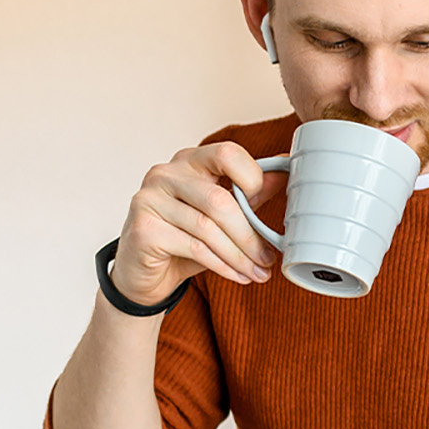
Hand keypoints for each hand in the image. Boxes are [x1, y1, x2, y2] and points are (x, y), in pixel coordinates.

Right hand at [109, 142, 284, 305]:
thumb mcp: (222, 216)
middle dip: (250, 235)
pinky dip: (222, 265)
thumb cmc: (185, 240)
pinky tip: (237, 275)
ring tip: (256, 273)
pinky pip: (194, 247)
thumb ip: (248, 195)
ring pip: (208, 227)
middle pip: (220, 199)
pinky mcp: (143, 228)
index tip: (267, 210)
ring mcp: (149, 199)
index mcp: (188, 161)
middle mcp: (165, 174)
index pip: (227, 153)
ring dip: (239, 256)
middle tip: (268, 259)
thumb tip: (284, 176)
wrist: (145, 273)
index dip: (254, 180)